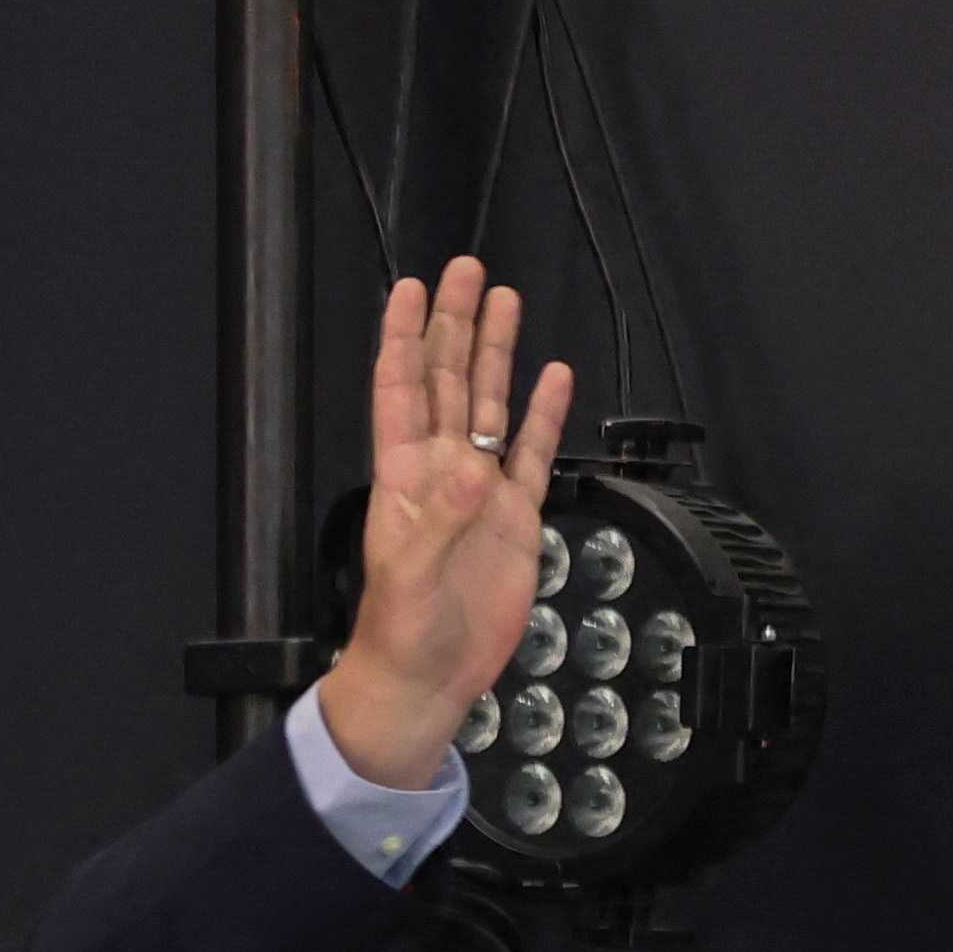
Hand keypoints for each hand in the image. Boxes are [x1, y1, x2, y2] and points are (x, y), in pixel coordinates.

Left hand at [317, 258, 581, 794]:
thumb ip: (439, 523)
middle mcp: (442, 474)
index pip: (402, 391)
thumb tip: (471, 470)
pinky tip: (552, 375)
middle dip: (456, 325)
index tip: (412, 290)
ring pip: (490, 405)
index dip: (407, 339)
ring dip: (496, 354)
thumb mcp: (409, 579)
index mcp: (404, 480)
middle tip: (466, 271)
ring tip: (505, 301)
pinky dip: (542, 413)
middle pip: (450, 381)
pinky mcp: (515, 518)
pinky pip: (532, 452)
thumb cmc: (400, 636)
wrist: (427, 681)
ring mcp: (480, 492)